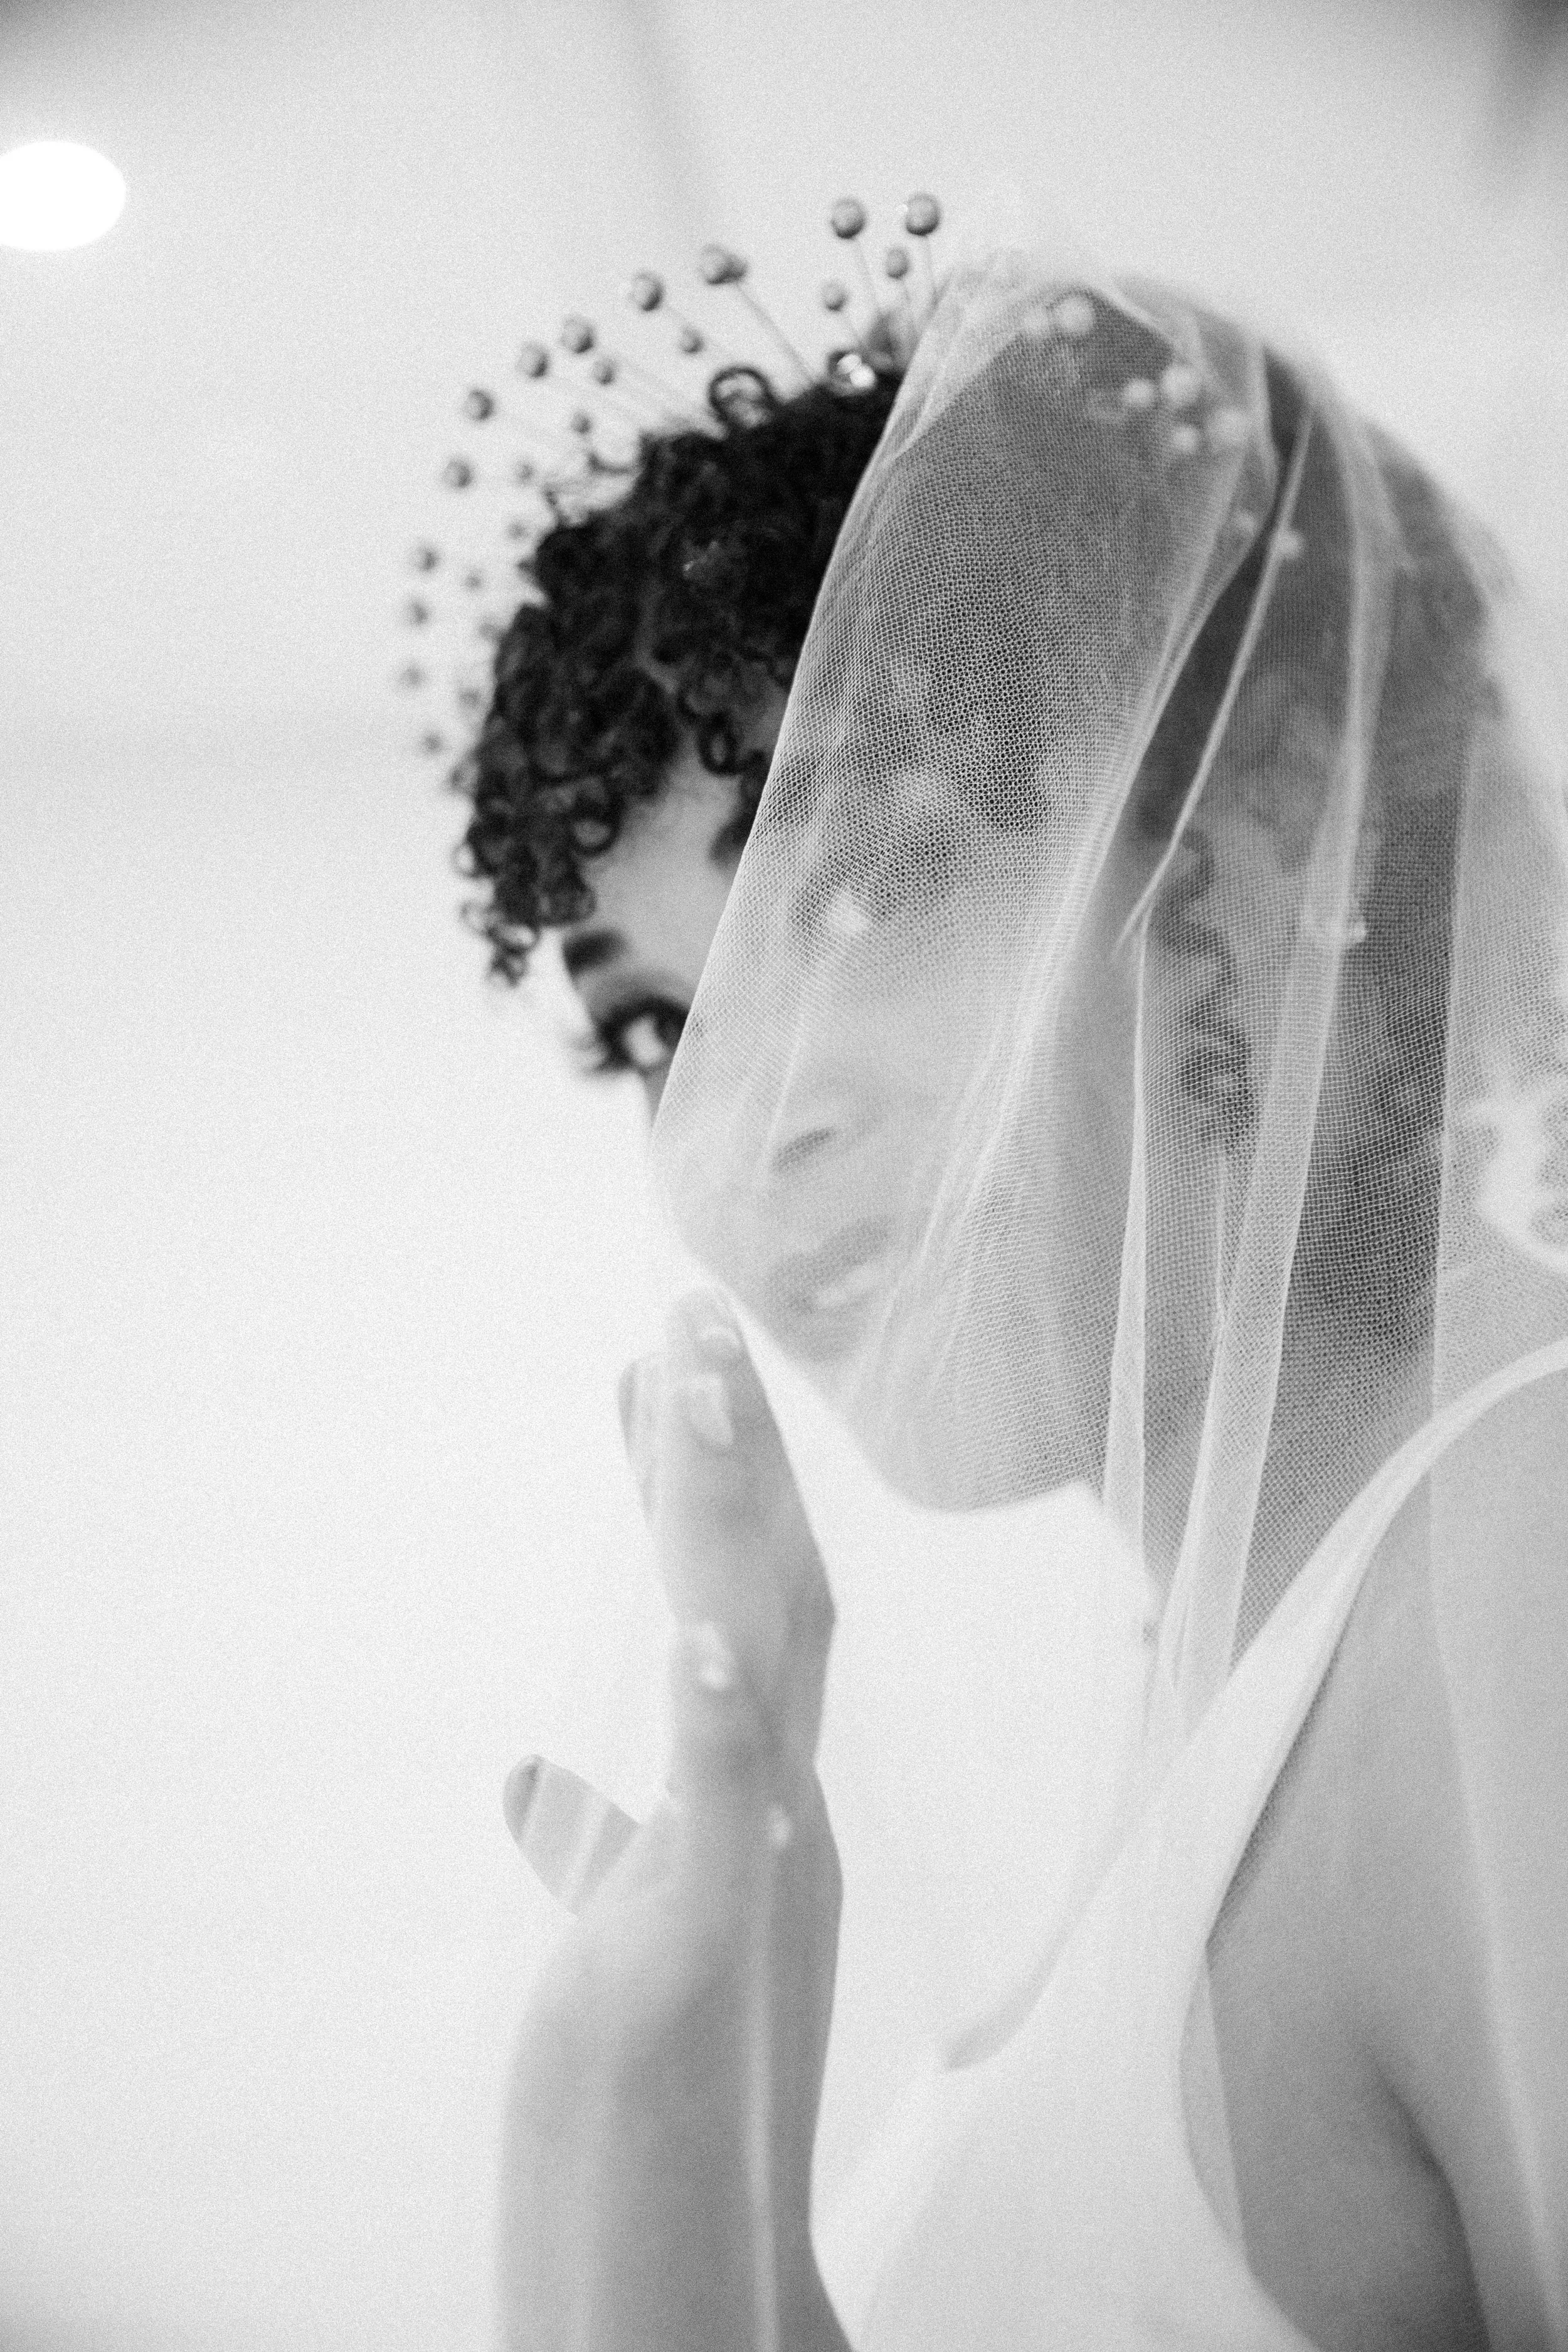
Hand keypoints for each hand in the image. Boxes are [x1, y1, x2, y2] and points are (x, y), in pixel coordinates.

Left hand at [498, 1291, 848, 2351]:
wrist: (697, 2301)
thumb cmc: (654, 2116)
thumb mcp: (614, 1943)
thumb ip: (596, 1844)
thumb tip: (534, 1775)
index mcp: (758, 1811)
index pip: (735, 1610)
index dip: (698, 1486)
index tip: (656, 1369)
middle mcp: (782, 1823)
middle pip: (769, 1598)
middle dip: (729, 1451)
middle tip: (689, 1306)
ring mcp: (756, 1883)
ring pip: (757, 1666)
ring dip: (723, 1521)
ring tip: (692, 1383)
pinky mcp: (709, 1963)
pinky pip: (725, 1825)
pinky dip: (716, 1722)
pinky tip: (698, 1635)